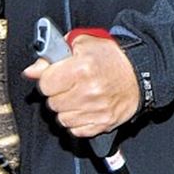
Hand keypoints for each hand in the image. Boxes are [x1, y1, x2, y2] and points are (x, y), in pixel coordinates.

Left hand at [22, 34, 138, 138]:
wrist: (141, 72)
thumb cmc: (113, 57)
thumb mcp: (83, 43)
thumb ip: (54, 54)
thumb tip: (32, 71)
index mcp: (82, 68)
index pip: (45, 83)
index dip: (49, 78)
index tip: (57, 75)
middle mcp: (89, 91)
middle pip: (52, 103)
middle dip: (59, 94)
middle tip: (71, 84)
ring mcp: (96, 109)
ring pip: (62, 118)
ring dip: (68, 109)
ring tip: (80, 96)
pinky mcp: (103, 123)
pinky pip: (76, 130)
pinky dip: (79, 121)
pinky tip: (86, 108)